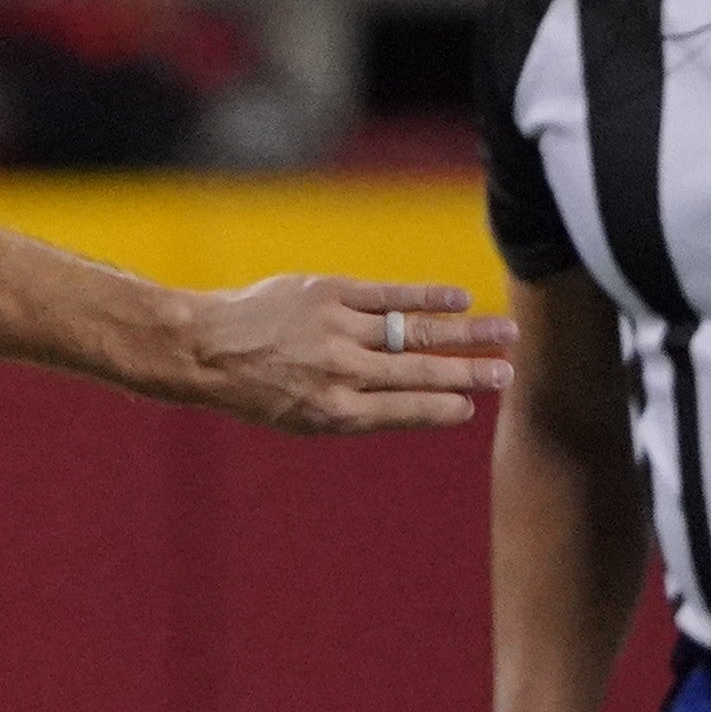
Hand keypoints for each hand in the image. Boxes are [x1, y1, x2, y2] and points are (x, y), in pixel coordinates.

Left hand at [174, 278, 514, 433]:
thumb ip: (358, 409)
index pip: (406, 410)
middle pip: (421, 371)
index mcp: (334, 412)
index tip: (474, 405)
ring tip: (505, 333)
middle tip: (508, 372)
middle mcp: (339, 372)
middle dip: (471, 372)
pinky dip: (429, 297)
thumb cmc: (256, 388)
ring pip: (415, 332)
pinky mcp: (330, 294)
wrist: (202, 348)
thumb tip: (422, 403)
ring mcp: (337, 331)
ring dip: (467, 333)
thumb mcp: (301, 417)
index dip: (444, 407)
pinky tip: (459, 299)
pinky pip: (390, 295)